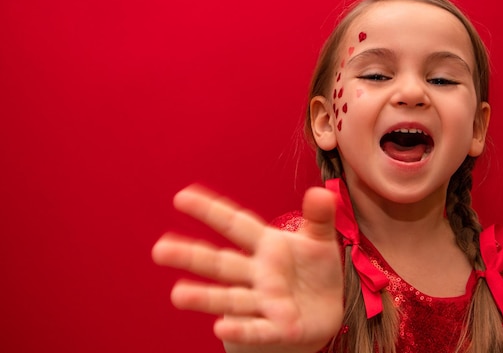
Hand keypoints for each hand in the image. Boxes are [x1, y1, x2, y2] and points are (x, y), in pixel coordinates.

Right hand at [152, 184, 343, 352]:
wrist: (325, 310)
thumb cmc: (315, 270)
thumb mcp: (320, 240)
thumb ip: (319, 217)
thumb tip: (321, 191)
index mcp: (267, 246)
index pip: (235, 225)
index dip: (211, 211)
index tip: (181, 197)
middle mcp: (258, 273)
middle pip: (220, 263)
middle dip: (191, 256)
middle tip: (159, 249)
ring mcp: (264, 301)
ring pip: (230, 297)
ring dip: (205, 297)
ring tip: (177, 295)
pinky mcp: (278, 327)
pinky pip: (257, 328)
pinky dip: (241, 328)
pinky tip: (221, 327)